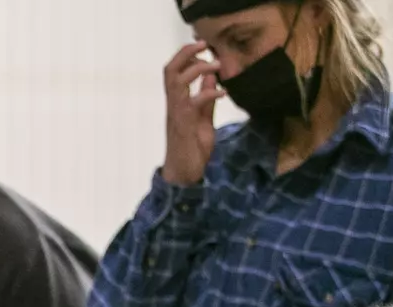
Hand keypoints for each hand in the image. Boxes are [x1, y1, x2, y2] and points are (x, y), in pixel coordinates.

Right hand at [162, 41, 222, 185]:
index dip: (185, 54)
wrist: (184, 175)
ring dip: (196, 67)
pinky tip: (222, 93)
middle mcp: (173, 105)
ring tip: (215, 64)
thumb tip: (211, 79)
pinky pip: (192, 102)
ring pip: (176, 81)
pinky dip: (208, 93)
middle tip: (205, 45)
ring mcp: (176, 114)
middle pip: (170, 70)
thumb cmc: (192, 149)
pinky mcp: (183, 124)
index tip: (203, 46)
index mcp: (177, 102)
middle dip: (186, 53)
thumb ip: (206, 100)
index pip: (173, 71)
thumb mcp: (203, 120)